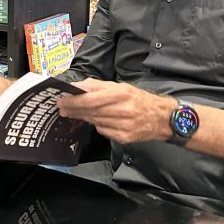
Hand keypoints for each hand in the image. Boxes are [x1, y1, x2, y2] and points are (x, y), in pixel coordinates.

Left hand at [57, 79, 172, 144]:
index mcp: (121, 94)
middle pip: (91, 111)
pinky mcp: (124, 138)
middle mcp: (122, 110)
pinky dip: (97, 125)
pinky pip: (103, 131)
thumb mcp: (120, 86)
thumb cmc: (139, 99)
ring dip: (83, 117)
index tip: (62, 100)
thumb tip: (78, 87)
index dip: (74, 100)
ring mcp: (123, 126)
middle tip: (62, 109)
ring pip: (95, 121)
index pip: (91, 98)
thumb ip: (98, 85)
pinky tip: (95, 121)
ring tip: (73, 114)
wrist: (161, 118)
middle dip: (74, 110)